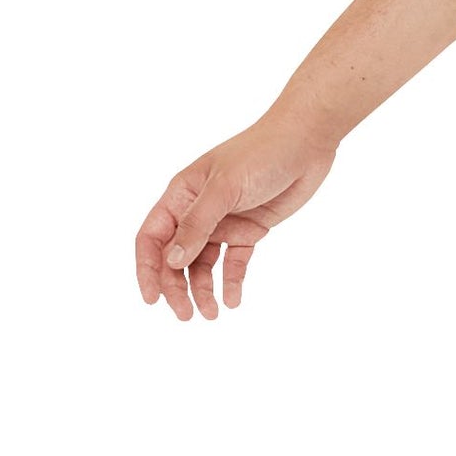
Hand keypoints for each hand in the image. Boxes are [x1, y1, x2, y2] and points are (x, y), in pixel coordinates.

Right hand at [133, 113, 336, 319]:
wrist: (308, 140)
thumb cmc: (262, 152)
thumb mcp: (225, 187)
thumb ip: (198, 224)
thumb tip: (171, 261)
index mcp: (182, 194)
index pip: (152, 237)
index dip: (147, 269)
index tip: (152, 299)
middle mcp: (198, 210)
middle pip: (176, 257)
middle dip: (177, 287)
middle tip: (186, 315)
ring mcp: (224, 221)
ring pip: (203, 264)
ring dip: (203, 290)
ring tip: (212, 314)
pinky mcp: (250, 229)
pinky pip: (234, 262)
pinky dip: (231, 281)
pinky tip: (233, 300)